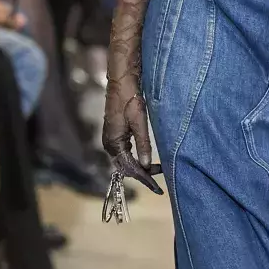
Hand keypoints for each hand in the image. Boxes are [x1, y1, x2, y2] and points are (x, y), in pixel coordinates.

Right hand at [101, 70, 163, 193]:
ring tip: (155, 170)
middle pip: (125, 167)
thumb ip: (143, 144)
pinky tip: (144, 159)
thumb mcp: (140, 121)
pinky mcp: (114, 134)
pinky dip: (134, 159)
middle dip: (141, 174)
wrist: (121, 81)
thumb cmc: (130, 98)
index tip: (157, 187)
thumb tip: (146, 165)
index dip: (144, 178)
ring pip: (124, 161)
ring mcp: (110, 139)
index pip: (129, 168)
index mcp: (114, 143)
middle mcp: (109, 144)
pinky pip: (123, 153)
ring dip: (138, 167)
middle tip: (159, 177)